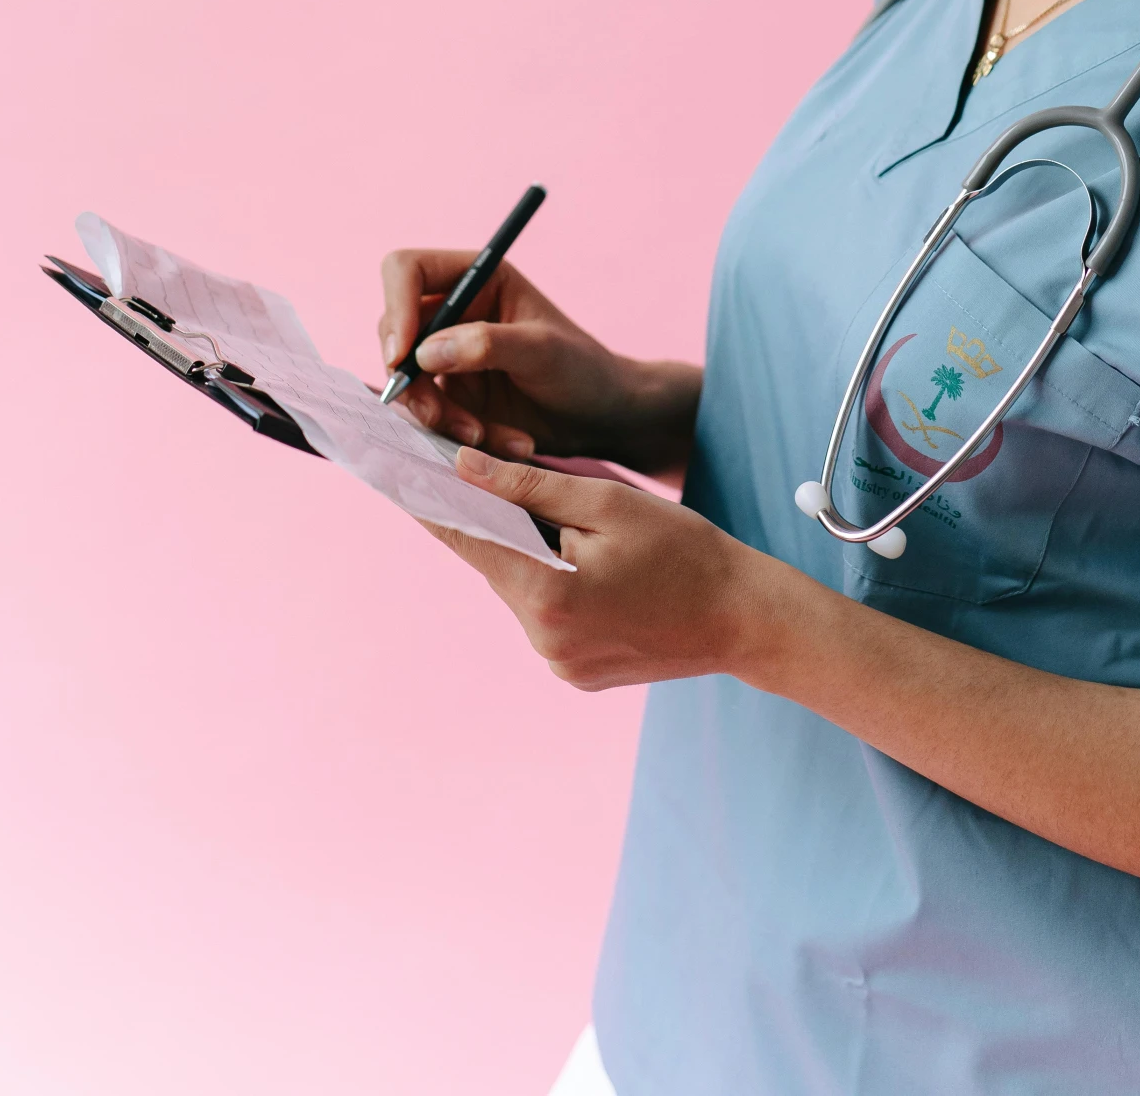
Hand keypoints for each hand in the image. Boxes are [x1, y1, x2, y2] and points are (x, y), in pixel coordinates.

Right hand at [378, 248, 700, 476]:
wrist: (602, 417)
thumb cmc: (582, 369)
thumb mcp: (542, 351)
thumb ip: (486, 344)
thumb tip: (424, 353)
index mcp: (476, 277)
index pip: (406, 270)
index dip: (395, 307)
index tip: (402, 355)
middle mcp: (454, 311)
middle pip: (394, 332)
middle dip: (413, 380)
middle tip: (437, 416)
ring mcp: (448, 355)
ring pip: (408, 382)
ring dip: (439, 416)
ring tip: (484, 435)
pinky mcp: (452, 395)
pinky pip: (431, 416)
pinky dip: (460, 434)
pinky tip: (509, 441)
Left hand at [425, 449, 783, 689]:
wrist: (743, 617)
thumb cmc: (683, 548)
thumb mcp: (607, 501)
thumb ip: (530, 485)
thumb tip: (462, 466)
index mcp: (546, 593)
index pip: (467, 538)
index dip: (431, 501)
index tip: (396, 471)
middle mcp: (542, 638)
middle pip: (496, 563)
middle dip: (495, 521)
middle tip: (488, 475)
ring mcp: (559, 662)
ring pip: (522, 588)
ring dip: (532, 554)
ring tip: (572, 525)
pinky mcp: (576, 673)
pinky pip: (548, 616)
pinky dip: (557, 585)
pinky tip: (594, 567)